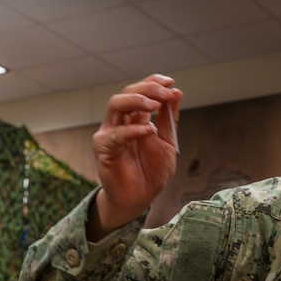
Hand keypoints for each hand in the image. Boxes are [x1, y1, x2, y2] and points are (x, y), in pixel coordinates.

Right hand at [89, 74, 181, 238]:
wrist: (140, 198)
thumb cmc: (151, 171)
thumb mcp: (167, 142)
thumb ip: (170, 120)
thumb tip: (176, 92)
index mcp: (136, 117)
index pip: (141, 91)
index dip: (154, 82)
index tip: (170, 82)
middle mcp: (121, 121)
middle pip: (127, 93)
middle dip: (148, 89)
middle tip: (166, 93)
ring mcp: (110, 133)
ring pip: (116, 105)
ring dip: (136, 100)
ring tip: (155, 105)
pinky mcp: (103, 149)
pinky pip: (114, 135)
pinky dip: (131, 130)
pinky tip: (148, 130)